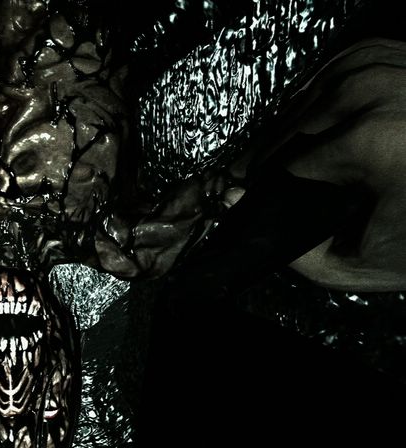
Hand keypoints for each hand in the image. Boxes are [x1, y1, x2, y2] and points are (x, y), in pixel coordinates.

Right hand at [229, 38, 405, 290]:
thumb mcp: (363, 265)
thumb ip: (300, 257)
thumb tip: (245, 211)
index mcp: (370, 142)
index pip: (287, 160)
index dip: (261, 179)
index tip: (249, 190)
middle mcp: (380, 94)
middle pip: (294, 122)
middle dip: (271, 151)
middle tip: (258, 170)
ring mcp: (392, 69)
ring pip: (314, 88)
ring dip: (293, 117)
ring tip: (284, 144)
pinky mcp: (400, 58)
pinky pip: (343, 61)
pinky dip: (323, 83)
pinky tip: (317, 109)